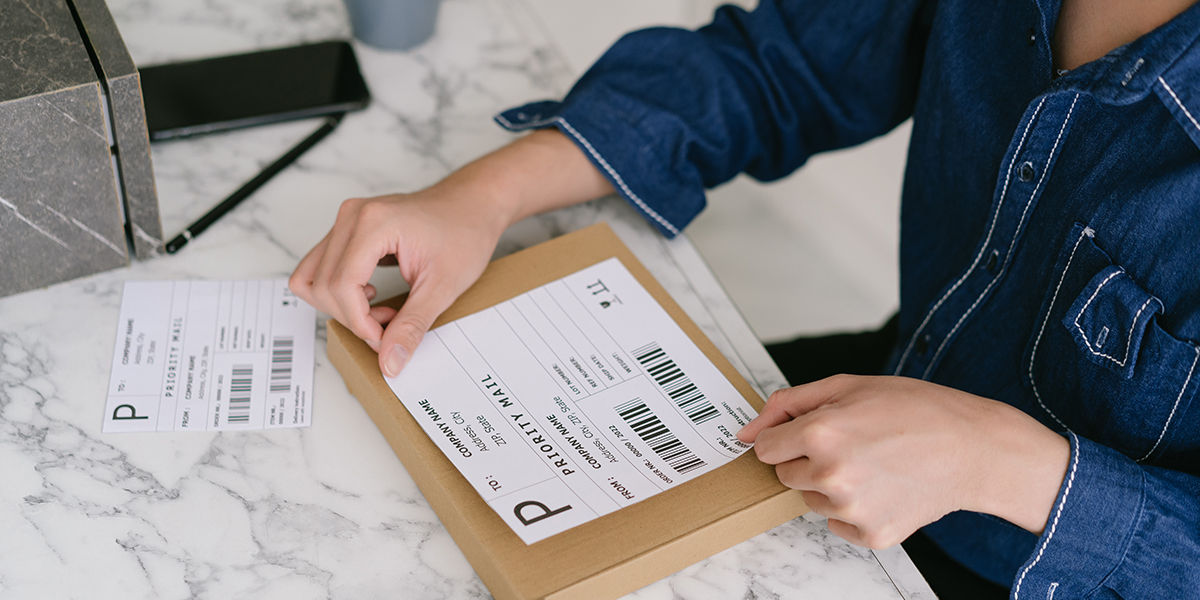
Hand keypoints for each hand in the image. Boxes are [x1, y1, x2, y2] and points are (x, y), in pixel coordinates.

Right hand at [290, 185, 505, 376]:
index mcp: (374, 223)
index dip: (359, 322)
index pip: (341, 286)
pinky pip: (321, 268)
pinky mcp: (346, 229)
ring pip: (313, 278)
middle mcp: (351, 216)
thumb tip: (389, 361)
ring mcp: (346, 220)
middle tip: (391, 324)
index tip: (385, 337)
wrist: (473, 205)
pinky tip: (371, 296)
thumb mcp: (443, 287)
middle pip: (323, 285)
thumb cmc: (465, 233)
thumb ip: (412, 326)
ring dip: (341, 307)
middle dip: (353, 317)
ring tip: (381, 311)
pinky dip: (339, 292)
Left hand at [737, 375, 1069, 548]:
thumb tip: (746, 431)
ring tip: (872, 463)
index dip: (786, 438)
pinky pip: (837, 524)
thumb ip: (788, 404)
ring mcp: (852, 509)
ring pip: (811, 500)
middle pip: (785, 475)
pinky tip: (883, 486)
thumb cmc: (915, 410)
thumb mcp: (847, 386)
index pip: (765, 449)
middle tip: (851, 444)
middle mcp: (832, 475)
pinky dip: (853, 509)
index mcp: (822, 432)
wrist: (973, 448)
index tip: (807, 433)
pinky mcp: (871, 535)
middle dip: (807, 459)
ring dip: (830, 485)